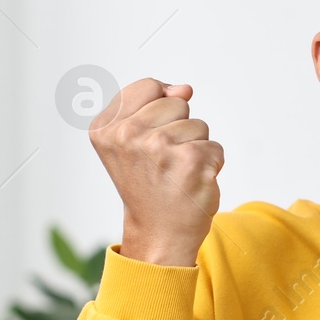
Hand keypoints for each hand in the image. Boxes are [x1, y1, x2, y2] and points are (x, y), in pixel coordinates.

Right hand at [87, 78, 223, 266]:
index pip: (149, 87)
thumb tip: (185, 88)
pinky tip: (191, 183)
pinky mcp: (191, 160)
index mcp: (105, 128)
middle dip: (178, 128)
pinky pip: (214, 146)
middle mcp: (127, 135)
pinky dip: (210, 165)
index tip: (147, 143)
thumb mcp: (130, 140)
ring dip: (194, 147)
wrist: (158, 233)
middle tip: (163, 163)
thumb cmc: (148, 184)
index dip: (158, 111)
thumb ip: (152, 104)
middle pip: (176, 102)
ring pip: (198, 124)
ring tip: (176, 173)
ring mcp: (159, 147)